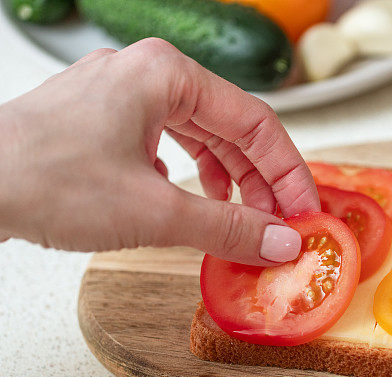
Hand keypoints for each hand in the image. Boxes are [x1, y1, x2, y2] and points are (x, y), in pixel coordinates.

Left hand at [0, 38, 318, 264]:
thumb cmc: (42, 179)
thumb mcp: (154, 210)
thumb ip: (229, 226)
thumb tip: (281, 241)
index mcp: (166, 75)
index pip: (256, 122)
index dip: (288, 172)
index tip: (304, 211)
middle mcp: (145, 74)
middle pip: (229, 127)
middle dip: (258, 180)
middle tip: (279, 224)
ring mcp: (119, 96)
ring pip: (198, 135)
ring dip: (226, 180)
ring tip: (242, 218)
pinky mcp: (100, 121)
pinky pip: (164, 141)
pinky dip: (187, 175)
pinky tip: (188, 201)